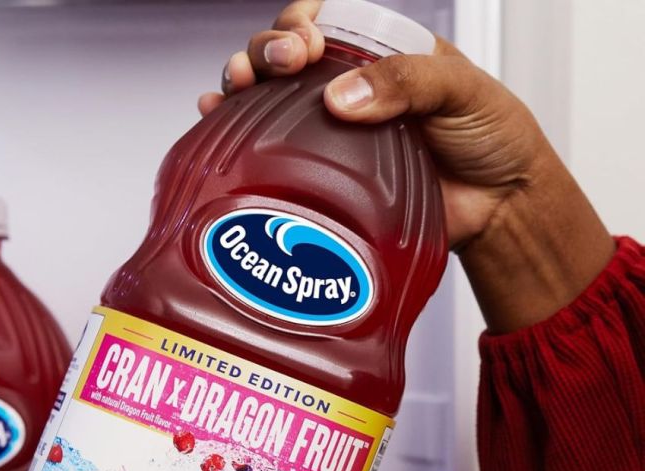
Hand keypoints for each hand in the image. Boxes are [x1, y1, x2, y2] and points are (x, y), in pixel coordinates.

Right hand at [200, 0, 614, 332]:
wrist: (498, 209)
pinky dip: (230, 129)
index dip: (302, 23)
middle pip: (282, 54)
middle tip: (284, 64)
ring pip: (264, 96)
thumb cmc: (491, 139)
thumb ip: (408, 81)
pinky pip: (264, 148)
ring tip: (237, 88)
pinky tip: (213, 119)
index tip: (307, 44)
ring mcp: (325, 132)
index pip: (323, 20)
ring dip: (241, 84)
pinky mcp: (315, 175)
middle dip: (267, 49)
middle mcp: (344, 87)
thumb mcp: (462, 90)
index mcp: (377, 53)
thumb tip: (342, 96)